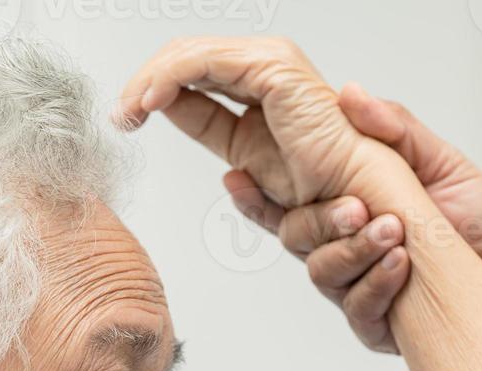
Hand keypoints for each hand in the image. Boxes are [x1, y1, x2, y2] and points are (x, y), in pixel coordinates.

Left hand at [117, 37, 394, 209]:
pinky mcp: (272, 69)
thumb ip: (229, 149)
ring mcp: (271, 65)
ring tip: (128, 112)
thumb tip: (203, 146)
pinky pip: (203, 64)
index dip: (155, 94)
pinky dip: (168, 79)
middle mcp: (267, 73)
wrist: (361, 204)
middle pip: (188, 60)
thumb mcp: (260, 175)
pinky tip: (149, 103)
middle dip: (145, 83)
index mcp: (264, 98)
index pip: (194, 80)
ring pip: (189, 55)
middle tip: (120, 115)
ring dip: (148, 81)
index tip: (127, 119)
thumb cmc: (329, 198)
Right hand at [228, 85, 481, 370]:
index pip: (291, 198)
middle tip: (353, 206)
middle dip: (318, 218)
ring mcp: (361, 288)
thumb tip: (350, 95)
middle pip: (295, 235)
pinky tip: (403, 265)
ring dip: (355, 249)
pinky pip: (356, 307)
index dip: (257, 192)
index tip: (235, 176)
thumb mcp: (443, 164)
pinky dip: (378, 282)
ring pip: (321, 272)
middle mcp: (351, 248)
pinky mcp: (381, 325)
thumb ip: (394, 131)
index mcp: (357, 205)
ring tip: (396, 231)